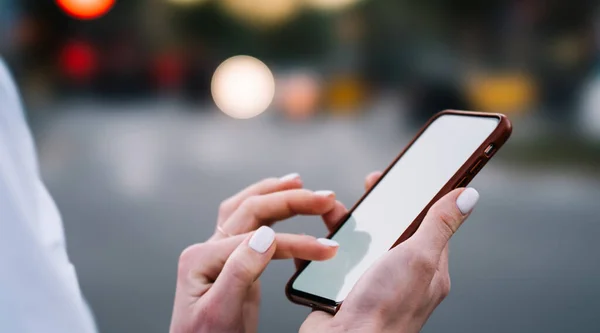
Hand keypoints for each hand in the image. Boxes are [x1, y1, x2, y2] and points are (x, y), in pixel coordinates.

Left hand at [170, 173, 355, 332]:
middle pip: (249, 209)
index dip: (296, 240)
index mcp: (201, 259)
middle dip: (289, 199)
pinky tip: (281, 207)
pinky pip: (248, 225)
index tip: (328, 249)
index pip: (256, 237)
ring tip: (299, 184)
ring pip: (245, 210)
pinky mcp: (229, 263)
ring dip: (274, 194)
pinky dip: (268, 211)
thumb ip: (240, 271)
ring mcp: (216, 254)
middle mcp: (206, 250)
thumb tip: (266, 234)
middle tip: (324, 198)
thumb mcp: (221, 312)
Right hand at [301, 172, 479, 332]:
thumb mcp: (418, 258)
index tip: (399, 178)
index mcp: (426, 268)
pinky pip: (332, 259)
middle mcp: (399, 274)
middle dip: (374, 207)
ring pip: (356, 242)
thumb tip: (468, 196)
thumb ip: (439, 226)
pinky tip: (317, 241)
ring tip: (332, 212)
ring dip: (343, 225)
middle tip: (365, 190)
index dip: (414, 198)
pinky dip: (323, 247)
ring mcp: (369, 282)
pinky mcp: (342, 289)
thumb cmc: (386, 310)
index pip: (426, 223)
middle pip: (388, 229)